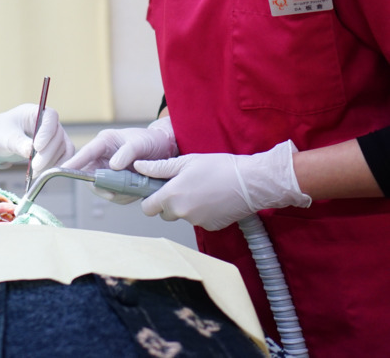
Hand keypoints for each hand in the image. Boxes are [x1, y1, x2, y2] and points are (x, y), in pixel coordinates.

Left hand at [0, 103, 73, 170]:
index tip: (37, 147)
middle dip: (47, 153)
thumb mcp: (4, 138)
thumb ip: (18, 143)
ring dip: (52, 161)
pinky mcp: (53, 148)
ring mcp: (52, 135)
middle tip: (35, 166)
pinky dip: (56, 166)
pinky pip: (62, 156)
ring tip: (35, 172)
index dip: (47, 132)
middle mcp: (46, 122)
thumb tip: (31, 151)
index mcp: (34, 112)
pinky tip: (43, 173)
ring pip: (62, 147)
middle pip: (57, 135)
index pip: (50, 117)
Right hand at [61, 117, 176, 203]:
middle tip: (115, 194)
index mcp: (104, 142)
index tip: (64, 169)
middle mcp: (103, 156)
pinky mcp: (116, 181)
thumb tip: (113, 165)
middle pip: (90, 176)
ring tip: (133, 191)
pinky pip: (114, 193)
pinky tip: (136, 192)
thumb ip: (127, 152)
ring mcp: (108, 170)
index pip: (86, 153)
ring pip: (102, 187)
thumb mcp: (140, 142)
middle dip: (102, 187)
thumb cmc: (151, 140)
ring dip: (116, 194)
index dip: (74, 162)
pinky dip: (124, 197)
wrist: (165, 148)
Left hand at [135, 140, 312, 230]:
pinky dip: (201, 212)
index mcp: (171, 196)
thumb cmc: (218, 167)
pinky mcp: (211, 227)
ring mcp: (196, 222)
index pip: (147, 208)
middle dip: (168, 203)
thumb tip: (138, 167)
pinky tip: (212, 198)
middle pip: (164, 213)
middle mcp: (181, 213)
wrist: (250, 182)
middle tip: (182, 186)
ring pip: (182, 216)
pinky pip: (198, 220)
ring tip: (200, 189)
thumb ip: (159, 168)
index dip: (150, 199)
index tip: (157, 190)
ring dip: (185, 207)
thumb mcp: (185, 162)